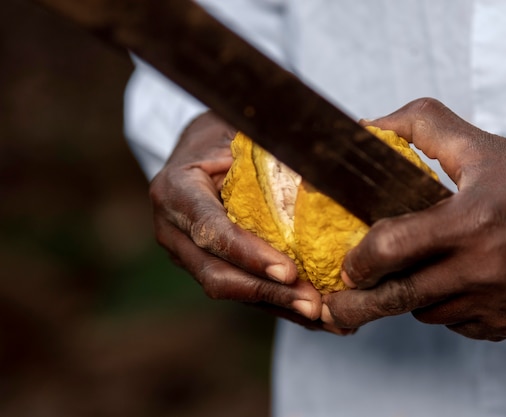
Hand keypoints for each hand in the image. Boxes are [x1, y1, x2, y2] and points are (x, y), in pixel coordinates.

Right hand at [150, 111, 341, 331]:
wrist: (197, 150)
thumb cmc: (222, 136)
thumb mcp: (237, 133)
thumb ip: (263, 154)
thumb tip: (322, 172)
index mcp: (175, 191)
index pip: (210, 230)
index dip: (248, 254)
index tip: (288, 271)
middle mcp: (173, 230)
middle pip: (216, 274)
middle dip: (267, 291)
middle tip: (313, 304)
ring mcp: (186, 253)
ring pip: (229, 290)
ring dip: (276, 305)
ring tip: (321, 316)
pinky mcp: (206, 266)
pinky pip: (240, 292)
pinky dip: (275, 304)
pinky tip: (310, 315)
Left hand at [323, 98, 505, 341]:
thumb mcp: (480, 146)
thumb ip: (421, 127)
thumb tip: (367, 127)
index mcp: (471, 221)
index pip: (393, 249)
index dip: (360, 259)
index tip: (348, 262)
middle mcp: (484, 269)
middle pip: (399, 298)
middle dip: (358, 303)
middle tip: (334, 303)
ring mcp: (499, 303)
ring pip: (426, 314)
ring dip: (409, 297)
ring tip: (413, 272)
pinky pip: (458, 326)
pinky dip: (445, 309)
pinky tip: (452, 283)